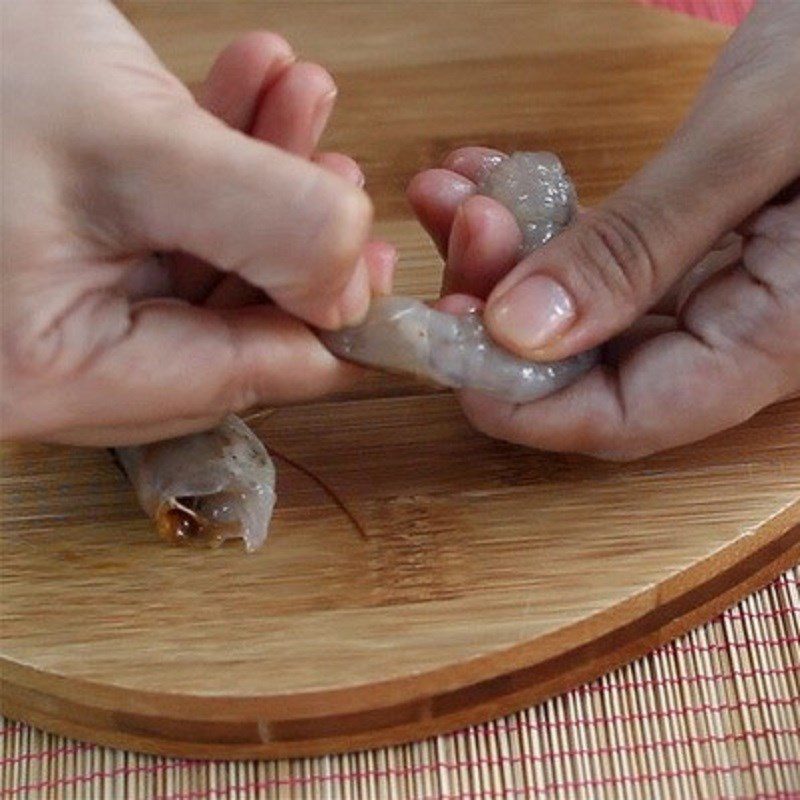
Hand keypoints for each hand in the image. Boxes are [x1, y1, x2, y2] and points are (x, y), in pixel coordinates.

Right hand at [1, 0, 394, 444]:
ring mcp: (58, 309)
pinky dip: (215, 163)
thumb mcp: (130, 143)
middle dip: (296, 238)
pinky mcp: (64, 256)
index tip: (389, 277)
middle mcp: (54, 361)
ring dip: (264, 182)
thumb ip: (268, 225)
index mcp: (54, 372)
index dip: (333, 330)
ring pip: (207, 269)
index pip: (242, 378)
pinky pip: (166, 229)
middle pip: (230, 325)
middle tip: (342, 173)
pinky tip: (250, 91)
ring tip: (297, 98)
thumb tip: (353, 291)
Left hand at [409, 0, 799, 458]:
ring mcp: (716, 293)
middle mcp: (742, 335)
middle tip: (458, 225)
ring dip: (506, 257)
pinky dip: (542, 223)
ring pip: (582, 313)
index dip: (524, 401)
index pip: (629, 416)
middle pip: (592, 368)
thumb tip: (520, 335)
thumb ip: (638, 245)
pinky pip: (600, 260)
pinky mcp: (694, 249)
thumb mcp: (754, 141)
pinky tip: (491, 176)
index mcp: (778, 338)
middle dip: (501, 307)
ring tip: (454, 188)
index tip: (445, 349)